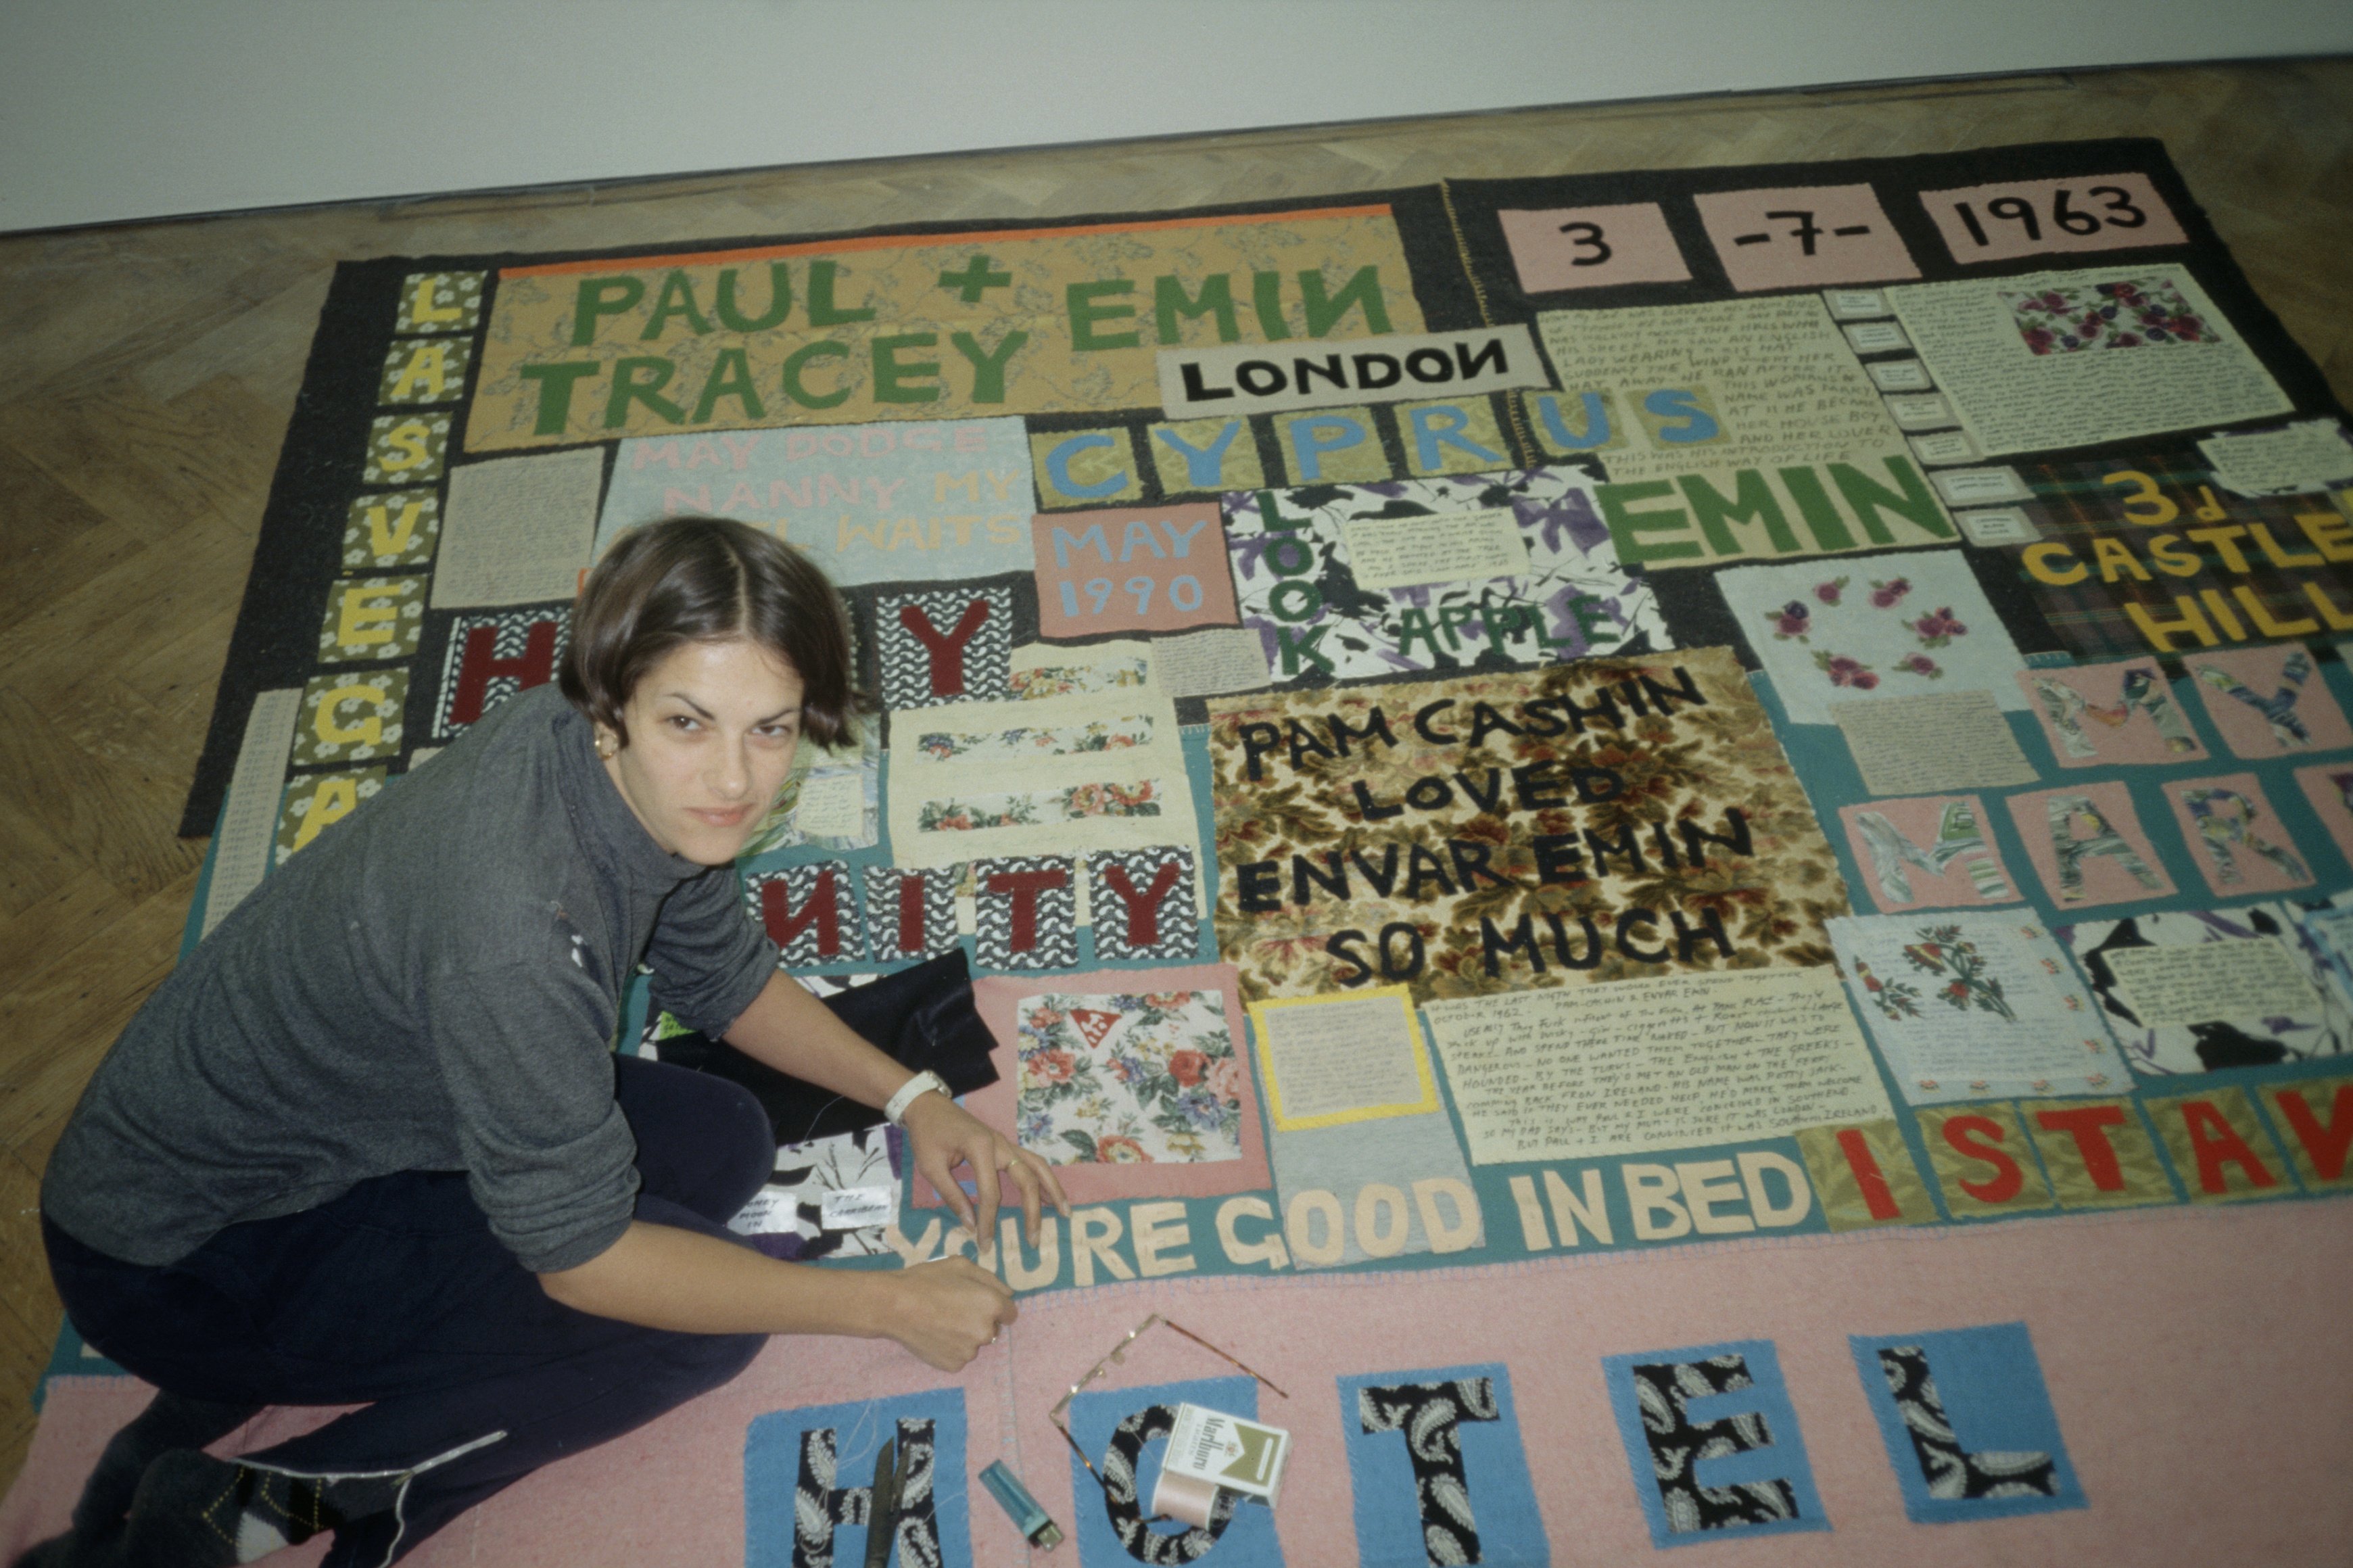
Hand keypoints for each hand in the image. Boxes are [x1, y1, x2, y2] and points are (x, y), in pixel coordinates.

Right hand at [880, 1258, 1017, 1370]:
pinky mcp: (953, 1365)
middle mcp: (986, 1331)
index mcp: (992, 1305)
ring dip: (965, 1335)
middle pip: (992, 1329)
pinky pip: (958, 1356)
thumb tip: (1008, 1294)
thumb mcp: (962, 1265)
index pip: (1010, 1313)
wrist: (895, 1306)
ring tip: (940, 1322)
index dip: (996, 1306)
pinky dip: (950, 1348)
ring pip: (974, 1343)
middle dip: (979, 1320)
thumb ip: (991, 1279)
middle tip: (954, 1310)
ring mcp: (969, 1352)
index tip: (978, 1303)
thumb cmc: (927, 1280)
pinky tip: (934, 1335)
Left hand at [900, 1091, 1069, 1250]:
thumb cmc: (926, 1135)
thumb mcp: (931, 1167)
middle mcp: (1000, 1144)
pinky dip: (1043, 1179)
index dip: (989, 1221)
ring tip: (1065, 1213)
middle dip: (1032, 1211)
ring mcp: (1005, 1143)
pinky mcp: (1005, 1145)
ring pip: (1038, 1166)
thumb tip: (971, 1226)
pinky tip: (1048, 1196)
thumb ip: (952, 1196)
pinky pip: (1031, 1162)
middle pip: (1026, 1179)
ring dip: (1052, 1189)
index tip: (985, 1244)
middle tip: (1034, 1240)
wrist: (928, 1105)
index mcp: (980, 1148)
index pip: (991, 1192)